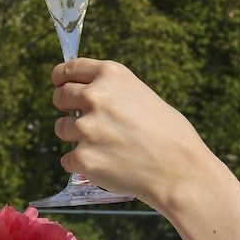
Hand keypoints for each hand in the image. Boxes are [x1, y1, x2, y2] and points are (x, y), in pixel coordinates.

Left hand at [51, 58, 209, 210]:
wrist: (180, 171)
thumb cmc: (169, 133)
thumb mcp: (141, 94)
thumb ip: (111, 91)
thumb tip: (83, 94)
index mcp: (111, 75)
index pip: (69, 68)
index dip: (61, 77)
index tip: (59, 83)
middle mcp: (95, 96)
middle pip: (60, 96)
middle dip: (66, 106)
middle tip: (83, 118)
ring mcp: (86, 128)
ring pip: (61, 128)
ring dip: (74, 136)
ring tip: (103, 145)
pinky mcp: (83, 157)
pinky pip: (68, 159)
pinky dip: (80, 163)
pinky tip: (104, 164)